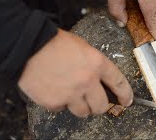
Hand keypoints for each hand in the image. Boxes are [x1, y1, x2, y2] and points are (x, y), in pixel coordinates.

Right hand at [18, 29, 132, 116]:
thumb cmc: (55, 43)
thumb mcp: (83, 47)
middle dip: (100, 106)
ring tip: (72, 94)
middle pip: (102, 106)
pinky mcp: (55, 102)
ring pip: (84, 112)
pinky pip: (62, 110)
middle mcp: (87, 81)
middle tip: (94, 102)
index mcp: (97, 64)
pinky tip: (55, 90)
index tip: (127, 101)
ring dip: (80, 106)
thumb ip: (95, 65)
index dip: (125, 95)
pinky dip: (60, 103)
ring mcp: (71, 93)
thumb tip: (100, 81)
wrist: (29, 46)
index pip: (119, 83)